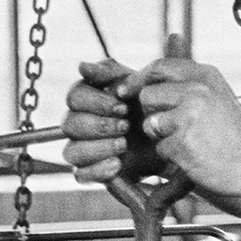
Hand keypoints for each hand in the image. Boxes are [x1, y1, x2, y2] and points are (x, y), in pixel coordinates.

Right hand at [62, 58, 159, 184]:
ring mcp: (83, 148)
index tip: (123, 106)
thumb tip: (82, 66)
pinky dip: (98, 169)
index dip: (97, 102)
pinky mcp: (92, 171)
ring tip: (124, 145)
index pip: (74, 97)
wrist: (170, 138)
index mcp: (86, 99)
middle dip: (100, 126)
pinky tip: (118, 163)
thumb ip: (110, 73)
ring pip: (71, 151)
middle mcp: (79, 123)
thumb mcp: (136, 85)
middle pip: (70, 124)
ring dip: (98, 147)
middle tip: (126, 126)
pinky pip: (81, 174)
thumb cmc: (149, 106)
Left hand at [124, 57, 240, 197]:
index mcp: (205, 75)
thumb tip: (164, 50)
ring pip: (150, 123)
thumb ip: (188, 79)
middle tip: (174, 125)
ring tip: (188, 140)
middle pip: (147, 95)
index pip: (159, 66)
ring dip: (161, 136)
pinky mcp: (183, 141)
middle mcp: (198, 91)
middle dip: (152, 113)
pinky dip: (172, 155)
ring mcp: (190, 116)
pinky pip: (160, 147)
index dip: (139, 78)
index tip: (127, 90)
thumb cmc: (233, 133)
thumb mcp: (216, 94)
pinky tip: (194, 154)